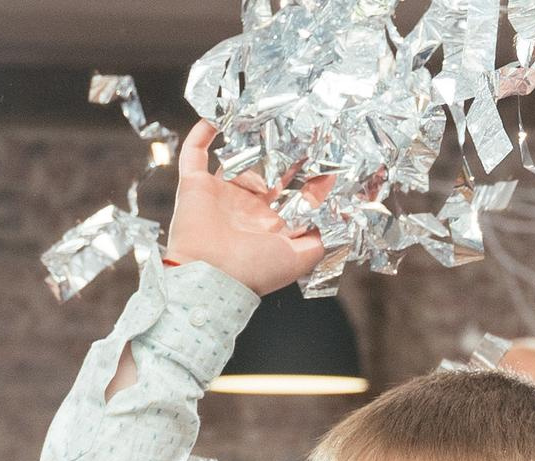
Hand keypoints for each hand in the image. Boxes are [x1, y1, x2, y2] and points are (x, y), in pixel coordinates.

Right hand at [166, 120, 329, 297]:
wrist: (208, 273)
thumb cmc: (253, 269)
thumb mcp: (298, 259)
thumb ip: (320, 241)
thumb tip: (339, 219)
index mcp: (270, 224)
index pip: (295, 195)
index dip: (312, 179)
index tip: (328, 158)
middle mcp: (247, 208)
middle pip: (269, 172)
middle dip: (285, 153)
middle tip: (301, 129)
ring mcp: (221, 195)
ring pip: (237, 160)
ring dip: (249, 140)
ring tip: (264, 114)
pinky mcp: (195, 185)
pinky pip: (195, 153)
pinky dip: (202, 134)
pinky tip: (216, 116)